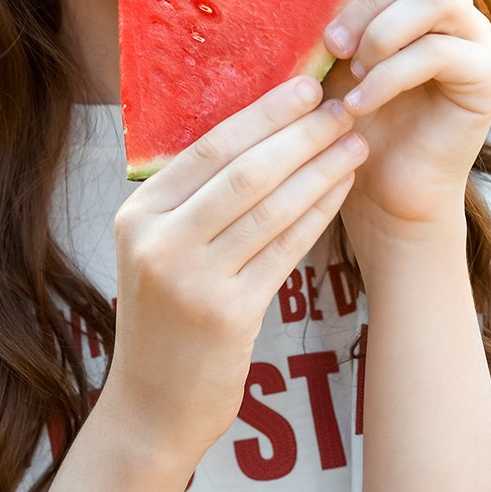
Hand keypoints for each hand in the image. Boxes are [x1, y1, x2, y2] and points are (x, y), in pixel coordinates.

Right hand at [109, 76, 366, 459]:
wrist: (153, 406)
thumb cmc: (166, 321)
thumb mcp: (158, 251)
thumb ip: (191, 201)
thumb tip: (256, 130)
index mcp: (136, 215)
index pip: (206, 147)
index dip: (261, 113)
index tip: (303, 85)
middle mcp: (157, 243)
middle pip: (242, 170)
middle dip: (298, 133)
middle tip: (341, 104)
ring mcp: (190, 281)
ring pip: (270, 207)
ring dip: (319, 168)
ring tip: (354, 142)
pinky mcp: (227, 315)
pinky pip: (284, 249)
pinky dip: (318, 213)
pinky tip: (342, 190)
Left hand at [319, 0, 490, 241]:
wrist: (372, 184)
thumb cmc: (340, 110)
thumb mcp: (327, 45)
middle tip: (331, 43)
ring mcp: (477, 34)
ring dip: (380, 32)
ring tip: (348, 70)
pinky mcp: (489, 74)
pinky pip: (441, 52)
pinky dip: (390, 76)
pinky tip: (359, 104)